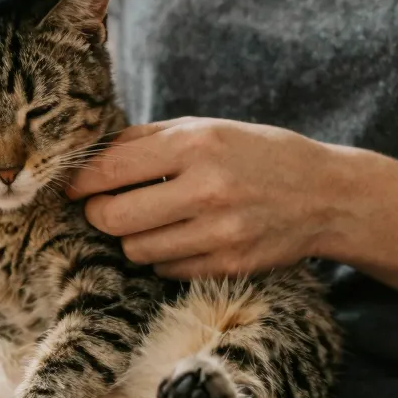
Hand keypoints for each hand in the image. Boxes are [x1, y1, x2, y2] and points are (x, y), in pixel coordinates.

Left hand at [67, 118, 343, 278]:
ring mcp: (219, 232)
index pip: (109, 169)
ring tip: (148, 220)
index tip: (70, 184)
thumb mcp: (207, 129)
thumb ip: (146, 139)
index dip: (79, 181)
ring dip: (130, 237)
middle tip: (102, 207)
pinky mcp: (229, 265)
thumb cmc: (257, 154)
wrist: (327, 195)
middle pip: (112, 218)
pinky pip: (164, 269)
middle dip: (97, 213)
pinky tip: (179, 237)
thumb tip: (88, 155)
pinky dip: (161, 256)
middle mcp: (206, 189)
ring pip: (135, 249)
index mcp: (195, 145)